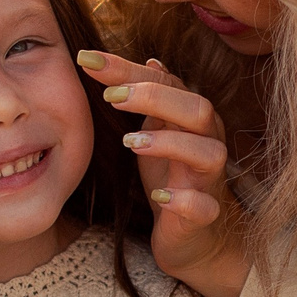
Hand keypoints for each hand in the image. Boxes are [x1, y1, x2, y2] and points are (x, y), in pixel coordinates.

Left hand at [79, 50, 248, 296]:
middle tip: (112, 97)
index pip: (167, 82)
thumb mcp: (157, 134)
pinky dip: (183, 200)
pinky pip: (204, 206)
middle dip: (156, 98)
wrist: (195, 237)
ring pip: (209, 154)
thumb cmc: (174, 177)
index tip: (86, 59)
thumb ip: (151, 99)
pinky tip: (158, 196)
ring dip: (171, 144)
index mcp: (192, 120)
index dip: (128, 69)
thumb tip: (148, 61)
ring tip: (130, 142)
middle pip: (198, 109)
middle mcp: (207, 143)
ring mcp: (209, 181)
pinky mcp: (205, 217)